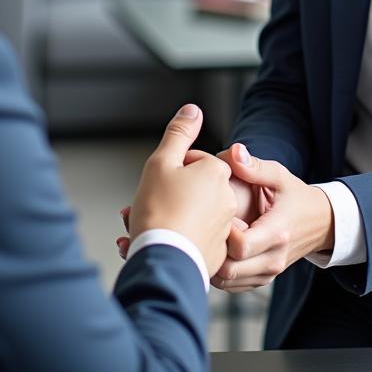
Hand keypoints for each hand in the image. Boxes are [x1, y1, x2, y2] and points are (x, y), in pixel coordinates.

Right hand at [124, 104, 237, 275]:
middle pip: (192, 188)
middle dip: (168, 195)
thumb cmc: (159, 211)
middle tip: (149, 205)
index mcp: (216, 172)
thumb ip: (179, 133)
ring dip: (170, 217)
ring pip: (191, 214)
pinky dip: (179, 239)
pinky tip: (159, 242)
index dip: (169, 171)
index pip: (191, 161)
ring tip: (145, 226)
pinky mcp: (217, 253)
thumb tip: (193, 110)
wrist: (163, 261)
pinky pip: (195, 238)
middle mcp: (226, 198)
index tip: (158, 183)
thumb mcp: (162, 161)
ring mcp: (224, 227)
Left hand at [211, 143, 333, 291]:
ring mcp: (268, 273)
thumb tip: (233, 151)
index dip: (223, 232)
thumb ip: (255, 166)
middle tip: (205, 225)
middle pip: (231, 269)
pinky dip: (219, 272)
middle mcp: (274, 259)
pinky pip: (233, 285)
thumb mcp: (280, 176)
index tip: (217, 213)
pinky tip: (216, 250)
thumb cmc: (295, 196)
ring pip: (228, 281)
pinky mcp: (262, 280)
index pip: (241, 246)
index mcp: (278, 232)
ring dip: (213, 262)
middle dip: (212, 248)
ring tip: (208, 237)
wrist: (320, 223)